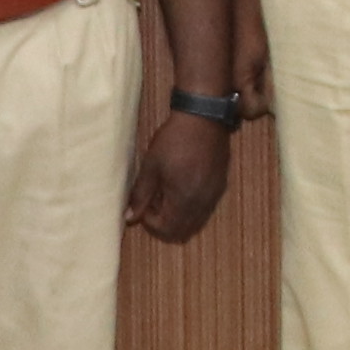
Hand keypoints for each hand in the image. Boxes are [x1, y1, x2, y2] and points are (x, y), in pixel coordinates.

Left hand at [128, 107, 234, 244]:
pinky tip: (182, 185)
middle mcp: (202, 203)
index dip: (151, 222)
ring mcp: (213, 195)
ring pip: (195, 222)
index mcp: (184, 199)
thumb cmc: (174, 140)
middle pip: (182, 231)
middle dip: (164, 222)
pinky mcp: (220, 186)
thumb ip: (141, 194)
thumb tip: (130, 217)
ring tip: (167, 192)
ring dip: (178, 216)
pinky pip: (204, 209)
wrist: (204, 118)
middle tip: (153, 201)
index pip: (167, 230)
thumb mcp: (151, 165)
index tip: (144, 204)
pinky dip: (190, 207)